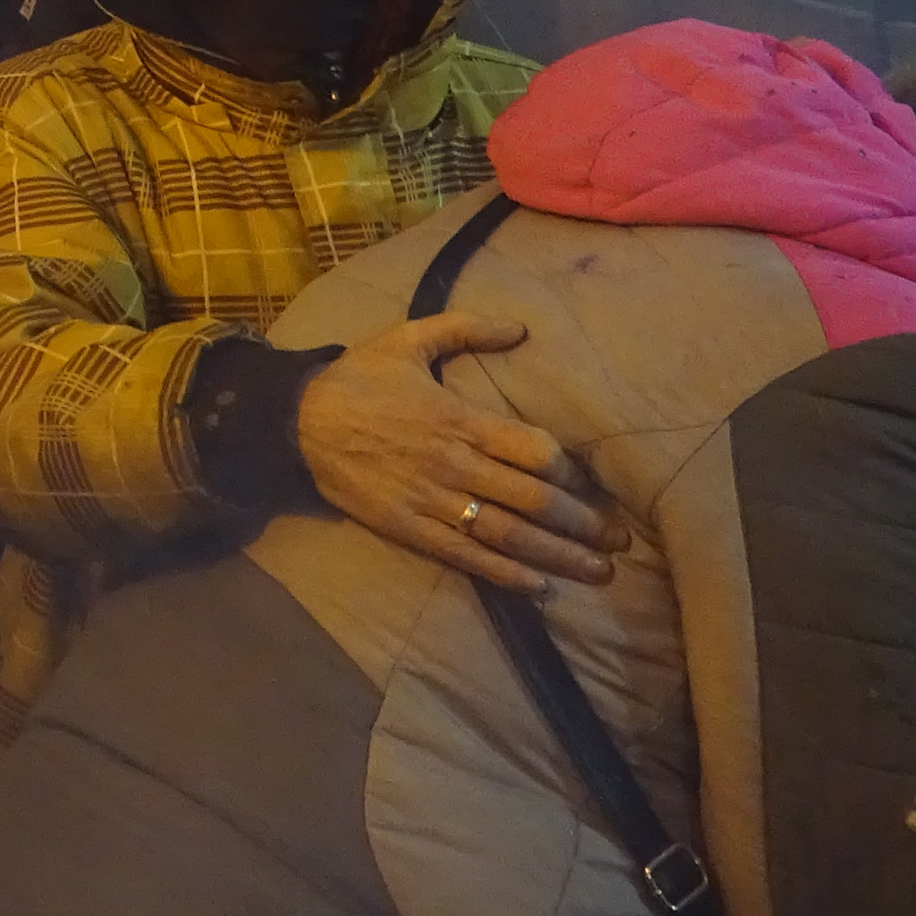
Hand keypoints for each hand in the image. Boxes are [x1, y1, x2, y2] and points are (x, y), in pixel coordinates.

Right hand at [296, 313, 622, 591]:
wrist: (296, 421)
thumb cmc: (358, 378)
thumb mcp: (407, 338)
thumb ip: (465, 329)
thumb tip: (521, 329)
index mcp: (458, 419)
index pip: (534, 452)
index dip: (569, 473)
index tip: (588, 484)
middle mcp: (453, 464)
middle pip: (533, 501)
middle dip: (583, 523)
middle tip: (619, 540)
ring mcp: (432, 501)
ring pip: (508, 535)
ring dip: (558, 555)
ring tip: (598, 571)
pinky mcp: (410, 528)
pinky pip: (467, 556)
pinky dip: (506, 574)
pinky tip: (539, 586)